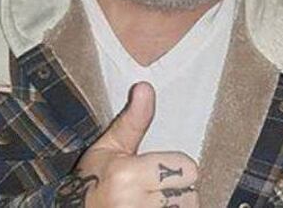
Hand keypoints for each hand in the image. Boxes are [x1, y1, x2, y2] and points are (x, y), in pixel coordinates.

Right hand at [55, 82, 198, 207]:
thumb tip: (145, 87)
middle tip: (155, 188)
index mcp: (127, 175)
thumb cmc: (92, 179)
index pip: (187, 169)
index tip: (158, 169)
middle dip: (177, 190)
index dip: (177, 167)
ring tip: (152, 201)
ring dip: (175, 206)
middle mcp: (133, 203)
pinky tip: (153, 207)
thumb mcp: (110, 146)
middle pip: (190, 194)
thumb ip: (134, 119)